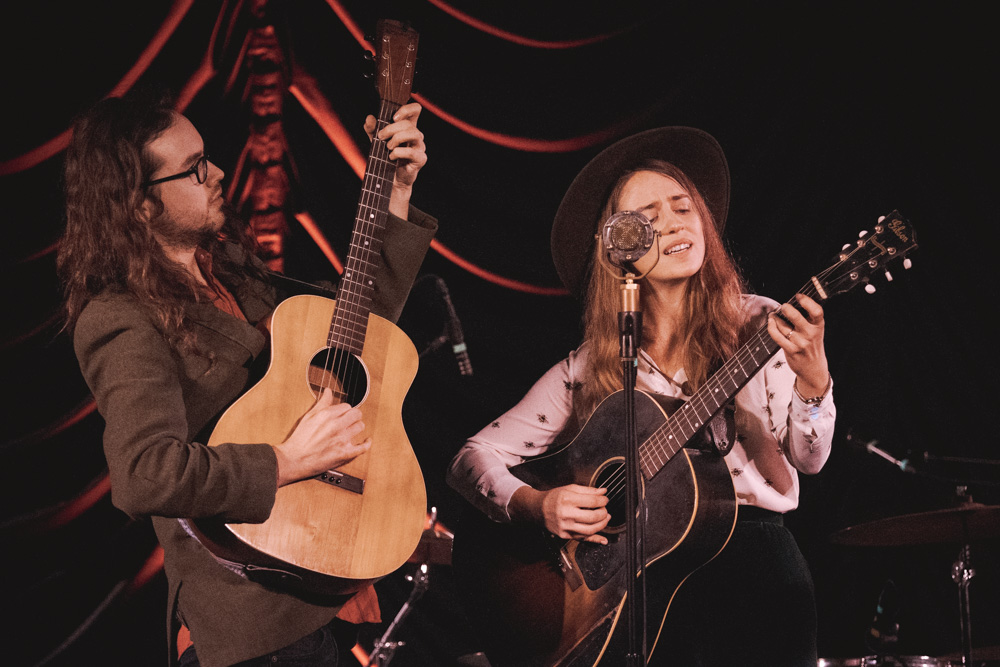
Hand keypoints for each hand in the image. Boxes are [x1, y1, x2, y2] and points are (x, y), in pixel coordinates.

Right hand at [272, 389, 369, 486]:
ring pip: (360, 427)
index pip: (346, 406)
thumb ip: (322, 403)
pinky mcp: (345, 453)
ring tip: (352, 429)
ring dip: (357, 427)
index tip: (342, 414)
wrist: (294, 459)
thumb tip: (328, 391)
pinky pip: (363, 447)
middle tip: (350, 419)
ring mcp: (342, 440)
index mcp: (327, 415)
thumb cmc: (299, 439)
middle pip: (357, 414)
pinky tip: (366, 441)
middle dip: (354, 416)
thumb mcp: (309, 416)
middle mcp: (336, 425)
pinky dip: (366, 443)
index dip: (345, 410)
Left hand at [363, 102, 426, 218]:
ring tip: (388, 147)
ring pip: (413, 134)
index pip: (415, 110)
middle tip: (381, 136)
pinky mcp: (420, 158)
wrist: (390, 178)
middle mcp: (416, 135)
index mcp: (408, 127)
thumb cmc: (386, 157)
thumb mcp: (376, 140)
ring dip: (397, 139)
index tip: (393, 117)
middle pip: (409, 123)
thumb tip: (369, 118)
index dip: (406, 109)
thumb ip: (372, 129)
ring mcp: (420, 147)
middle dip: (391, 128)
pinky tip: (391, 156)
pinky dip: (398, 153)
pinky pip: (411, 152)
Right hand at [511, 484, 610, 544]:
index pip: (592, 501)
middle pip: (593, 516)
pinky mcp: (565, 535)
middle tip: (605, 509)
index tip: (605, 500)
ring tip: (605, 519)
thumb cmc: (553, 498)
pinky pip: (583, 539)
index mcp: (567, 499)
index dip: (602, 500)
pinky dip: (595, 539)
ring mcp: (565, 526)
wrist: (537, 509)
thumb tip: (603, 492)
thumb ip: (587, 490)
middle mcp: (566, 514)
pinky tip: (603, 539)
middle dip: (604, 513)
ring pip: (590, 530)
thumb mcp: (569, 489)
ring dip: (602, 525)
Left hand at [767, 293, 830, 395]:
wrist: (814, 369)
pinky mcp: (791, 350)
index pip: (817, 311)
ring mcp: (800, 343)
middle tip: (783, 306)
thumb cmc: (812, 346)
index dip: (807, 301)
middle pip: (796, 317)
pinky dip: (771, 327)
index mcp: (819, 326)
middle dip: (786, 309)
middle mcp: (811, 334)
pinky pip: (777, 336)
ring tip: (773, 315)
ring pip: (783, 325)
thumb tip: (791, 303)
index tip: (798, 296)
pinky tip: (771, 323)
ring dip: (775, 318)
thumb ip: (808, 319)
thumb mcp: (816, 331)